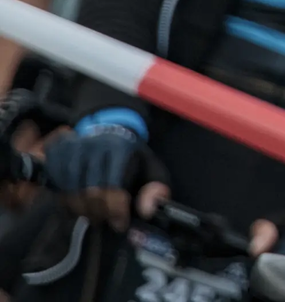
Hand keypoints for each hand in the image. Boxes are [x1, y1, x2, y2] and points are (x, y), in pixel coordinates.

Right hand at [44, 123, 160, 229]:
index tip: (121, 224)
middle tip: (106, 221)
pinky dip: (66, 204)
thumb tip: (148, 211)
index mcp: (120, 148)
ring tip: (94, 215)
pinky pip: (56, 188)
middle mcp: (92, 146)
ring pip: (70, 193)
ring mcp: (71, 150)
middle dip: (100, 213)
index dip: (116, 209)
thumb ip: (155, 190)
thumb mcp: (152, 170)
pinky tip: (78, 206)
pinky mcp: (56, 156)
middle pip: (90, 192)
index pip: (113, 185)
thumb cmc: (133, 158)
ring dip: (82, 211)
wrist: (111, 133)